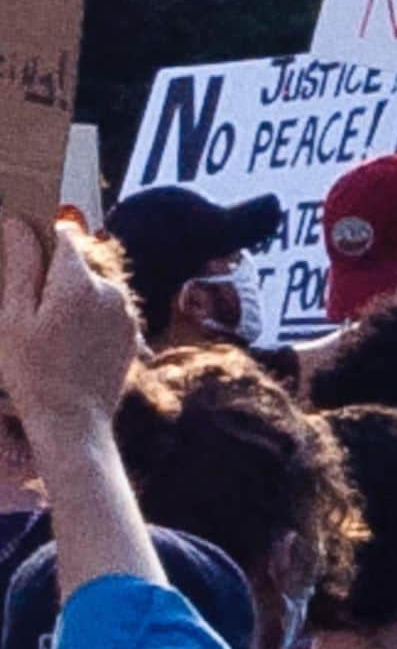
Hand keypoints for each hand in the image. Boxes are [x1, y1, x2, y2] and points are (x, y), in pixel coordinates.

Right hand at [0, 215, 138, 429]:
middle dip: (52, 278)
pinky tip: (69, 347)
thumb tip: (18, 224)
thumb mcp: (13, 320)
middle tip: (29, 313)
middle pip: (77, 265)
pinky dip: (88, 318)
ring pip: (91, 289)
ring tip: (49, 336)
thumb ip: (19, 267)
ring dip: (71, 300)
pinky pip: (105, 311)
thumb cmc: (34, 374)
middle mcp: (110, 289)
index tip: (23, 254)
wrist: (74, 424)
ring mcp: (125, 311)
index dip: (41, 239)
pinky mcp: (131, 331)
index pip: (64, 236)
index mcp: (79, 282)